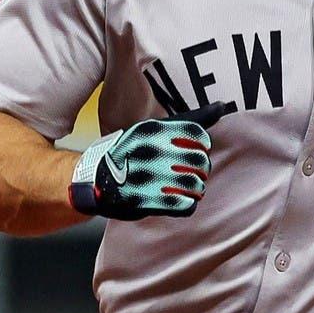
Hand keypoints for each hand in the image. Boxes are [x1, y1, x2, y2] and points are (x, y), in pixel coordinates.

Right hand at [68, 102, 231, 219]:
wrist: (91, 179)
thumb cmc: (130, 150)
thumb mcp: (154, 127)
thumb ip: (189, 120)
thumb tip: (222, 107)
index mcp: (153, 130)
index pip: (199, 138)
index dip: (201, 147)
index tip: (193, 150)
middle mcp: (150, 151)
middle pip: (201, 162)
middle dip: (201, 168)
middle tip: (192, 171)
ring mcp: (148, 177)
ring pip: (196, 185)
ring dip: (195, 187)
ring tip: (186, 186)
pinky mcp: (146, 202)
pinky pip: (185, 205)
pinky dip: (187, 203)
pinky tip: (179, 199)